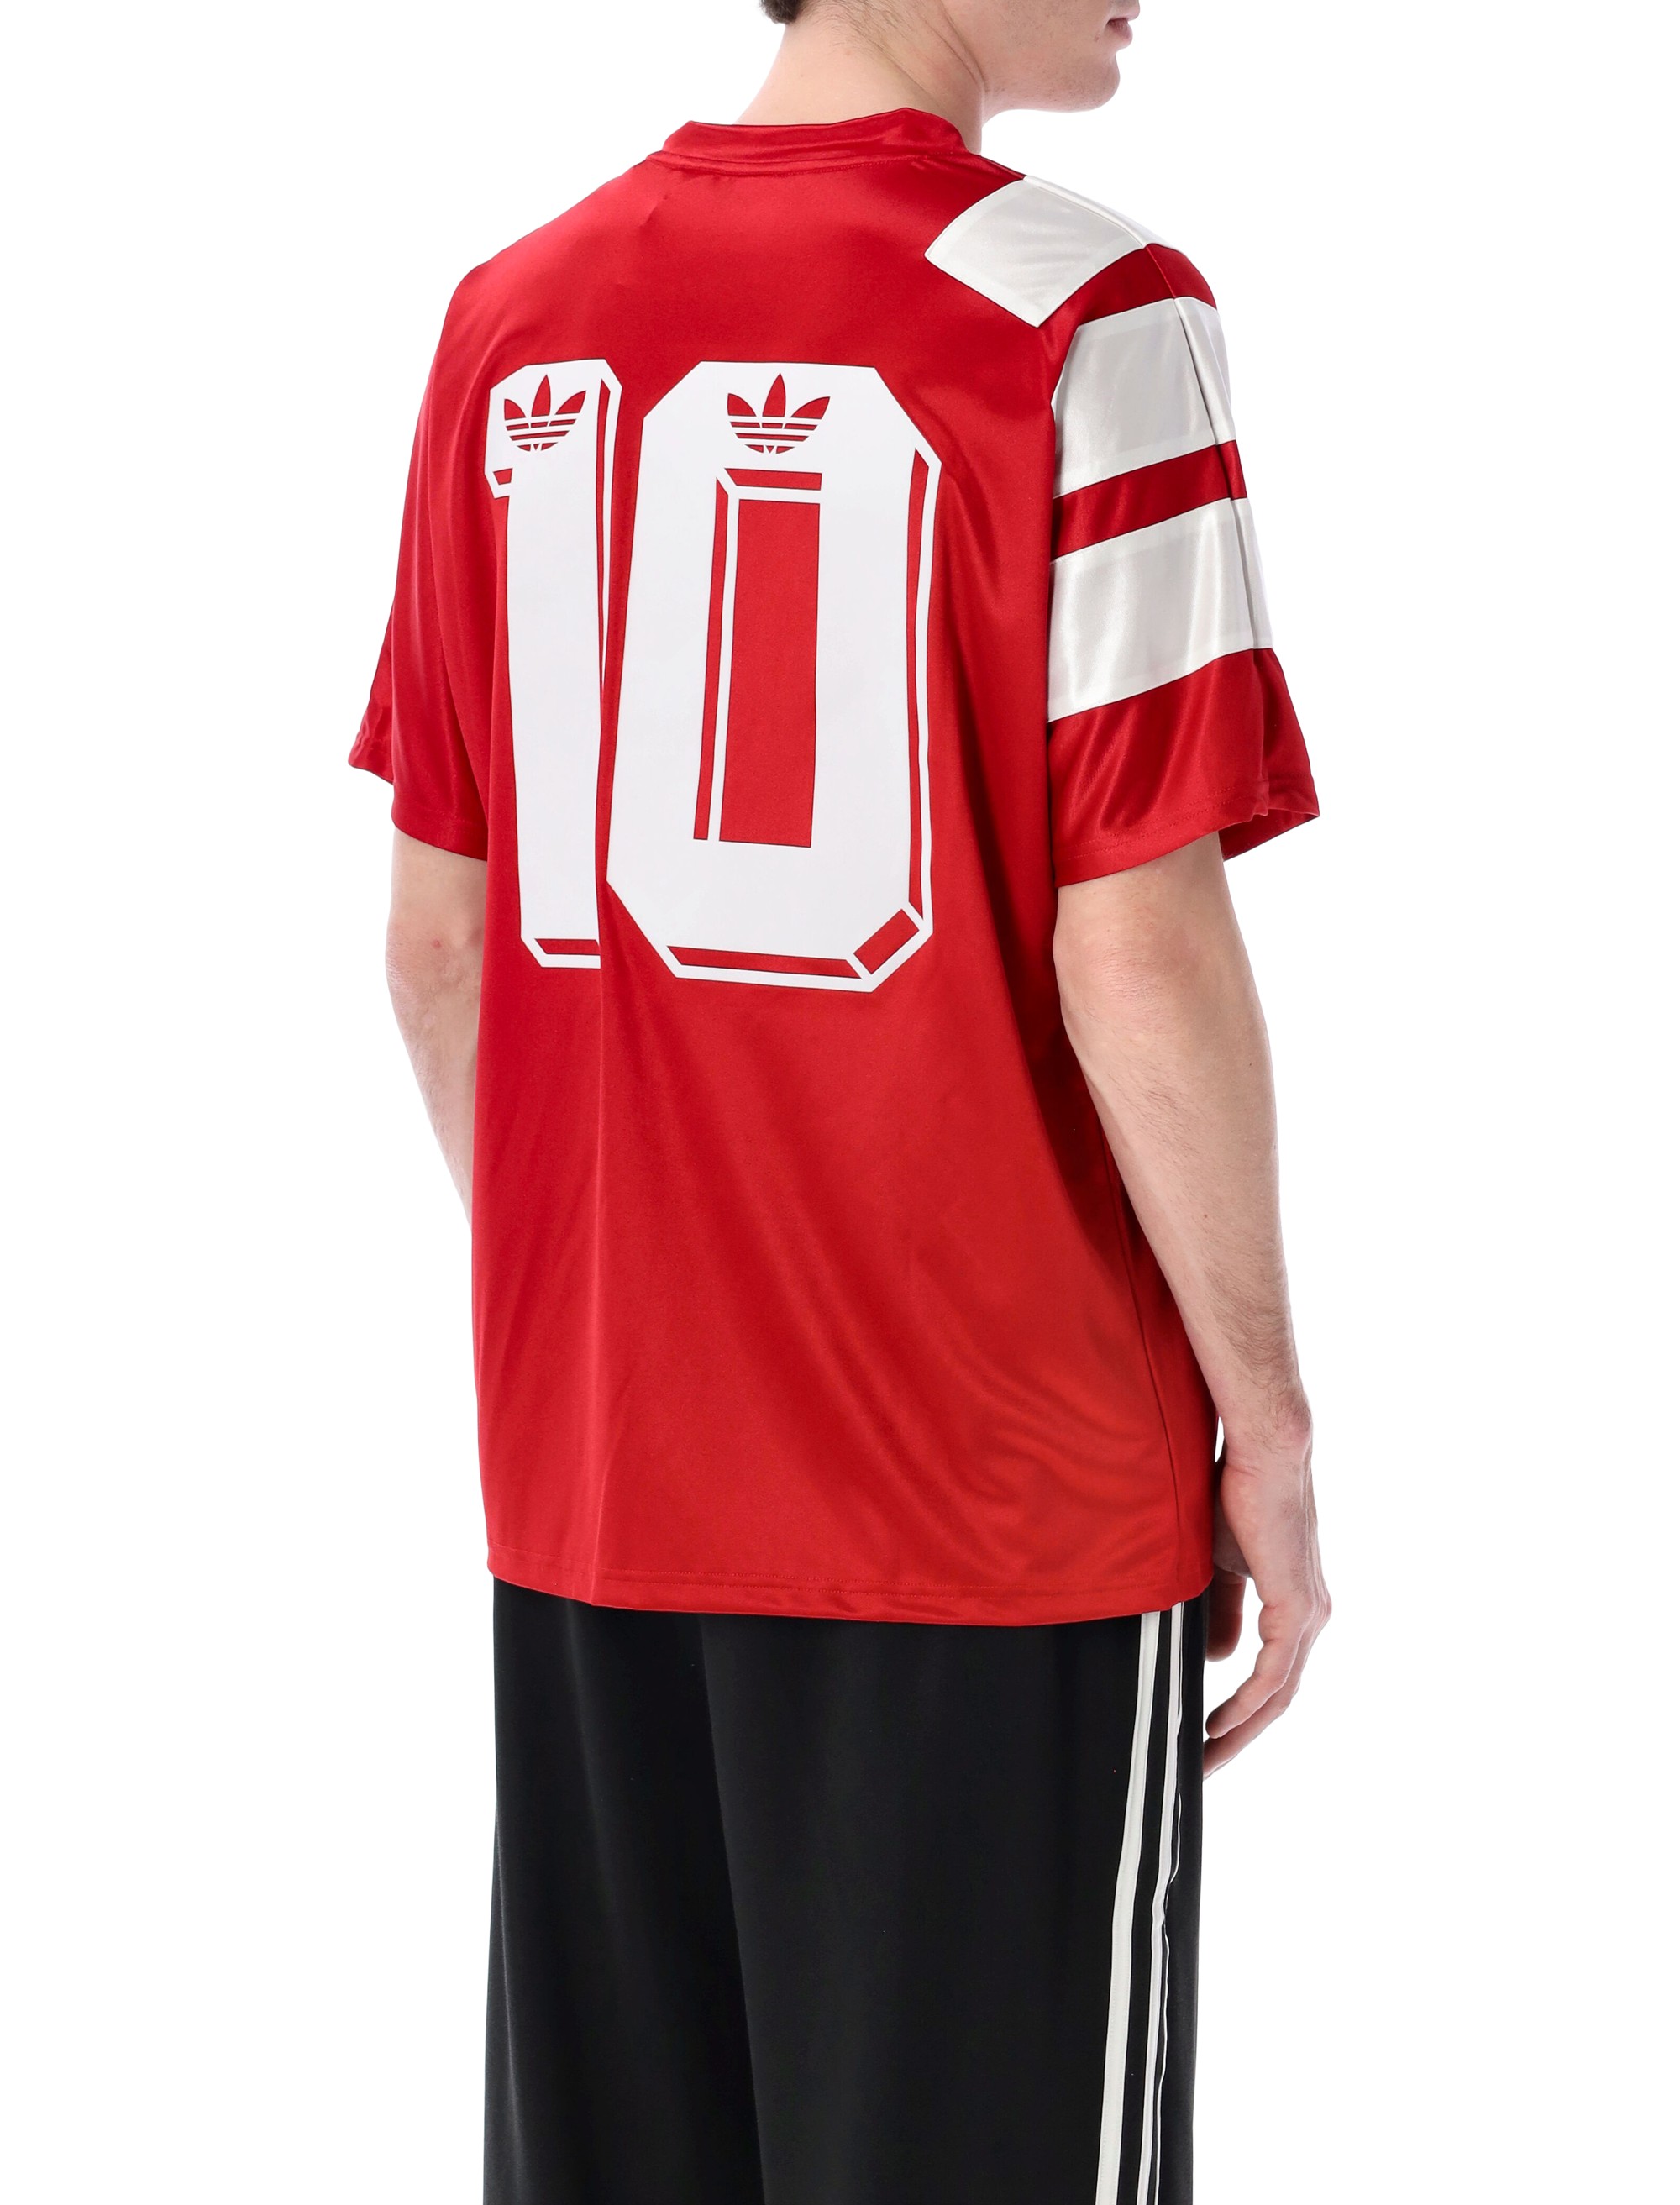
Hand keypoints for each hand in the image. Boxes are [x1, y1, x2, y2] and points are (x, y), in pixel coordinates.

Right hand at [1204, 1429, 1329, 1773]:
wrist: (1260, 1455)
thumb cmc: (1235, 1500)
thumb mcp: (1219, 1568)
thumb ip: (1222, 1613)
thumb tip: (1215, 1660)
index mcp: (1294, 1609)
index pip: (1270, 1680)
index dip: (1239, 1714)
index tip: (1203, 1737)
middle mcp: (1310, 1619)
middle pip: (1277, 1699)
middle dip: (1239, 1738)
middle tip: (1203, 1768)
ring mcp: (1308, 1616)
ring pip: (1278, 1694)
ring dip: (1241, 1730)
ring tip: (1205, 1756)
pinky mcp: (1297, 1606)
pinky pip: (1274, 1672)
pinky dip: (1247, 1701)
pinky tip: (1220, 1722)